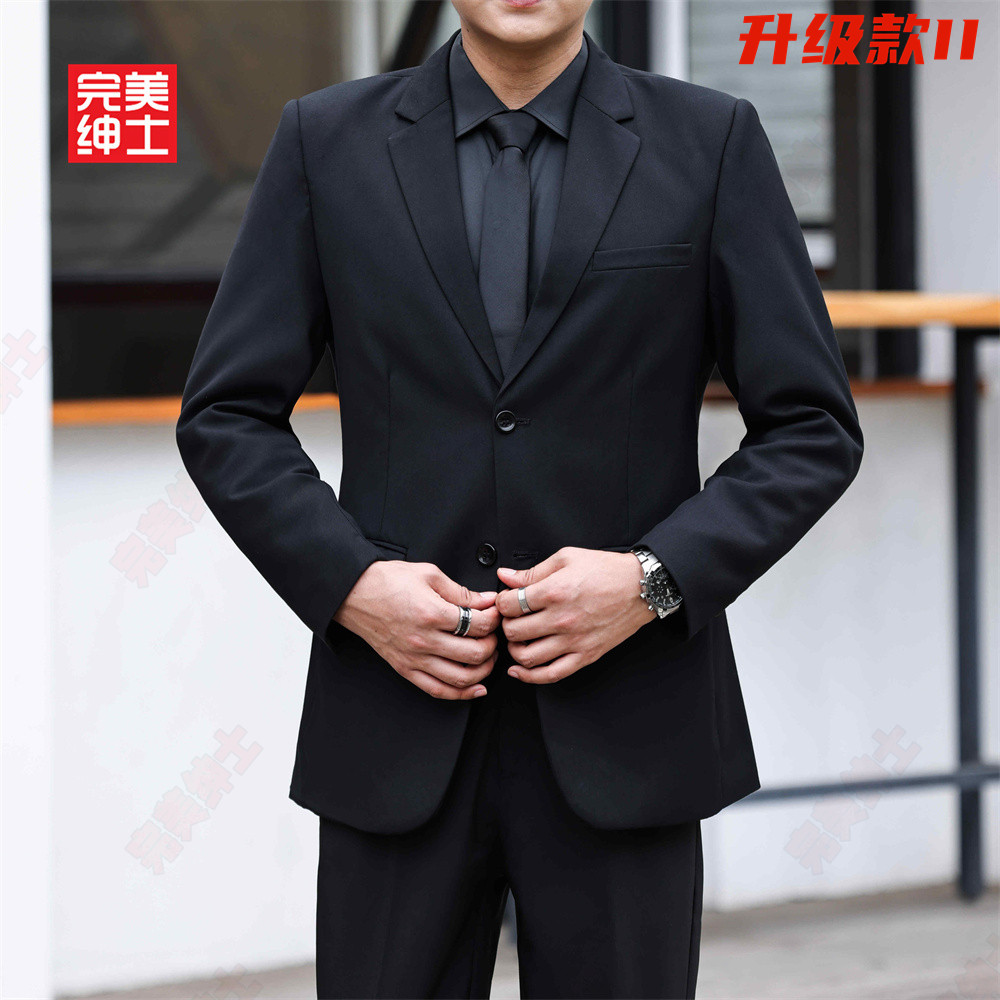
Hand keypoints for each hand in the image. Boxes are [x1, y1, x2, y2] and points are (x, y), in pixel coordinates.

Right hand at [335, 560, 500, 699]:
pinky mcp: (405, 669)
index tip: (495, 613)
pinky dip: (461, 694)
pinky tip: (476, 688)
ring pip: (461, 677)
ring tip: (488, 657)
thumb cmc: (386, 581)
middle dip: (493, 644)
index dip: (494, 619)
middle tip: (493, 634)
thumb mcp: (428, 574)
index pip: (479, 624)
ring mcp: (414, 658)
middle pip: (475, 653)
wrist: (354, 593)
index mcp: (432, 613)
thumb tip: (486, 601)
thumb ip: (461, 591)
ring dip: (483, 670)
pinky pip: (437, 690)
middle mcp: (424, 640)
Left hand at [495, 547, 655, 683]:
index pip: (508, 605)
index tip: (506, 601)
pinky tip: (520, 670)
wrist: (640, 587)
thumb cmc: (606, 571)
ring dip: (514, 649)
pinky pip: (551, 674)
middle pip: (514, 632)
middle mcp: (562, 619)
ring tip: (517, 640)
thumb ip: (532, 571)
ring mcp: (574, 641)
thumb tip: (505, 576)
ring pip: (527, 657)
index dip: (501, 602)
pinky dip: (530, 676)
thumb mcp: (566, 558)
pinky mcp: (585, 655)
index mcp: (554, 591)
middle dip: (506, 625)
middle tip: (511, 619)